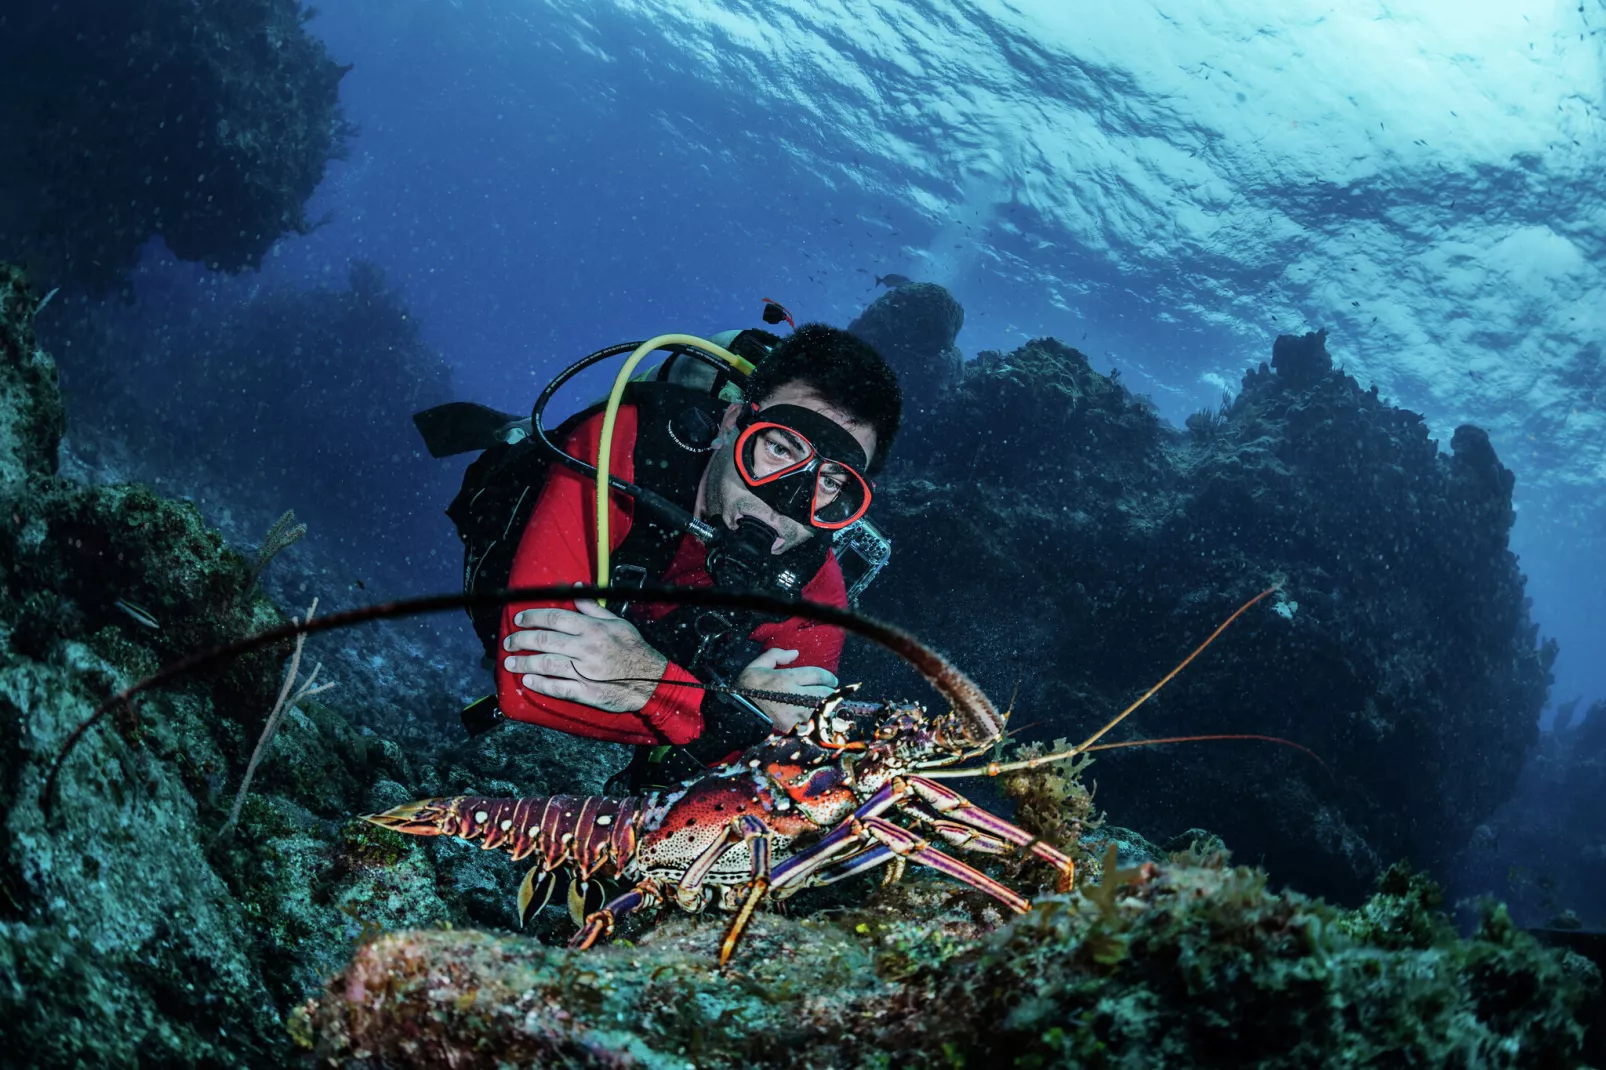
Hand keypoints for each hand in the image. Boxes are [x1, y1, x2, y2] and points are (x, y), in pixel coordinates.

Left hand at [502, 594, 667, 712]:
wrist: (651, 681)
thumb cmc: (634, 649)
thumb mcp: (618, 622)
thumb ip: (594, 607)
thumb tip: (577, 588)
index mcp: (593, 628)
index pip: (555, 618)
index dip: (532, 617)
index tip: (519, 620)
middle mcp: (586, 648)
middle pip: (545, 640)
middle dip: (522, 640)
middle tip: (509, 642)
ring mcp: (585, 671)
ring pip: (546, 664)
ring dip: (524, 662)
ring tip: (510, 662)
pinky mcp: (586, 692)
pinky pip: (558, 687)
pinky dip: (540, 684)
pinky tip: (528, 680)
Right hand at [736, 648, 837, 733]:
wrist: (736, 713)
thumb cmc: (747, 688)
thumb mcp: (757, 665)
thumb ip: (777, 655)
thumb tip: (795, 653)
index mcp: (787, 678)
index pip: (819, 675)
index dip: (829, 677)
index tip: (832, 680)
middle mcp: (794, 695)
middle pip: (825, 694)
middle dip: (831, 693)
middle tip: (831, 693)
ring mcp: (794, 713)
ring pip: (823, 710)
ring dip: (827, 707)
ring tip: (828, 706)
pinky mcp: (792, 727)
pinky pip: (813, 724)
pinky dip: (818, 722)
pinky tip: (818, 720)